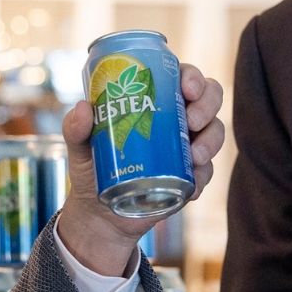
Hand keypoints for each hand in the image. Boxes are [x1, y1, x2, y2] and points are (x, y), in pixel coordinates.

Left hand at [55, 63, 225, 274]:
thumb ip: (75, 127)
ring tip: (195, 155)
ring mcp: (187, 147)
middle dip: (207, 105)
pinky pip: (208, 172)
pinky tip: (192, 184)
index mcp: (155, 100)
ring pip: (215, 132)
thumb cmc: (91, 168)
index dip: (192, 77)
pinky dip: (204, 176)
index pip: (182, 77)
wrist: (100, 214)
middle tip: (192, 120)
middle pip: (209, 98)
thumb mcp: (79, 146)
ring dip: (211, 140)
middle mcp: (176, 119)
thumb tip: (83, 107)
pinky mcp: (190, 176)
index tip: (186, 87)